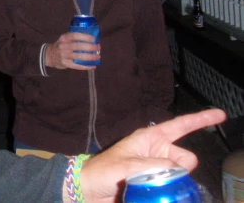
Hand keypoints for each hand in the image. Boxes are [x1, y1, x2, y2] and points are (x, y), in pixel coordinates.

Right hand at [45, 32, 99, 69]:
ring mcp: (64, 55)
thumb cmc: (60, 46)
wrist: (49, 55)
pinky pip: (77, 66)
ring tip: (98, 56)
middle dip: (90, 47)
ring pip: (79, 56)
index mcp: (64, 38)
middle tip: (98, 47)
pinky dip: (86, 67)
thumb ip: (74, 38)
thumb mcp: (64, 39)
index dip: (84, 37)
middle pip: (78, 46)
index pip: (74, 36)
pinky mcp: (65, 64)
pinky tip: (93, 66)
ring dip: (91, 57)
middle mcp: (63, 46)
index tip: (93, 38)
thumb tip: (91, 39)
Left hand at [74, 108, 226, 202]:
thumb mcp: (127, 165)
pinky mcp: (156, 186)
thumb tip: (179, 168)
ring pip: (182, 176)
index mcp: (150, 138)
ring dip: (175, 184)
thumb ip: (155, 165)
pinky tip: (157, 197)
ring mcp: (157, 170)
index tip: (220, 114)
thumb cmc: (102, 172)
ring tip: (147, 187)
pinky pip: (175, 189)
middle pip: (186, 158)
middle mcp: (157, 152)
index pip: (180, 126)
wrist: (88, 190)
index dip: (200, 119)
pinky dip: (172, 194)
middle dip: (180, 168)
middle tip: (154, 175)